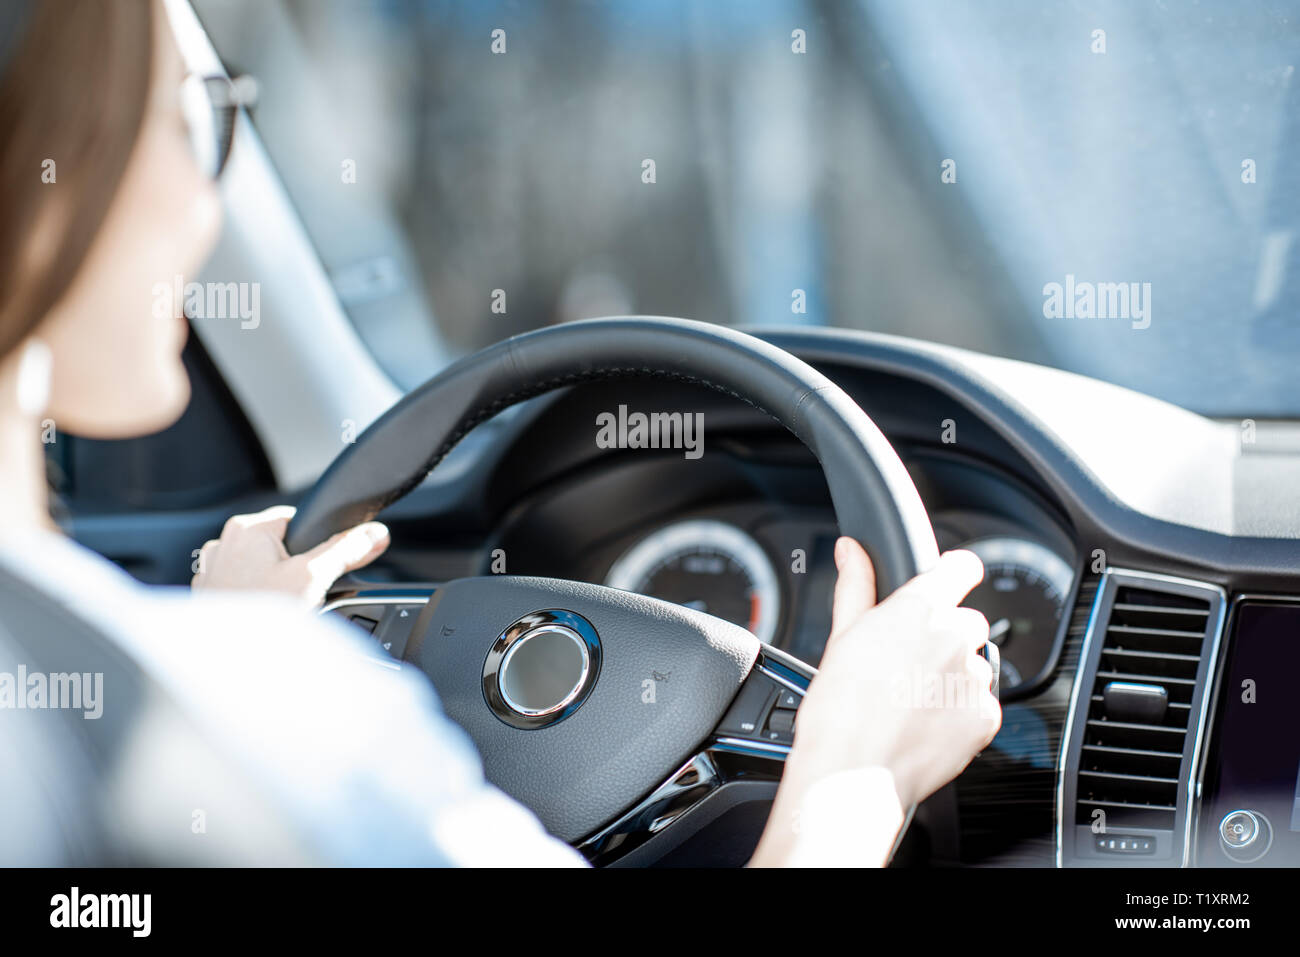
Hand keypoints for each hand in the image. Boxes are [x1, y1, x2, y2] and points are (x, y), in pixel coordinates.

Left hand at [191, 505, 389, 606]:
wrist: (227, 667)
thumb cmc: (259, 621)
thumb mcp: (314, 578)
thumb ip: (346, 550)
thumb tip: (374, 533)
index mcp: (248, 528)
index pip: (297, 519)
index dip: (318, 542)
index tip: (326, 564)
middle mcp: (224, 545)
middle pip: (280, 547)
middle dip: (299, 569)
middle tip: (307, 595)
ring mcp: (212, 573)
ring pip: (261, 570)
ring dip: (278, 587)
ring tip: (286, 610)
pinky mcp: (209, 598)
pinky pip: (244, 590)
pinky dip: (258, 602)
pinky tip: (267, 621)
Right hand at [751, 538, 999, 865]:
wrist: (854, 775)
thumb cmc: (839, 710)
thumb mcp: (841, 637)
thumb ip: (856, 585)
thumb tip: (851, 549)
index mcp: (919, 610)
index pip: (962, 567)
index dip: (952, 574)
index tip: (944, 584)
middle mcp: (955, 637)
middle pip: (966, 621)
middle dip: (944, 636)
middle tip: (906, 664)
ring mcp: (975, 679)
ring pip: (974, 664)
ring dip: (952, 676)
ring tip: (911, 701)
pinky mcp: (986, 716)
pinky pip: (979, 704)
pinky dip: (959, 712)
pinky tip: (925, 726)